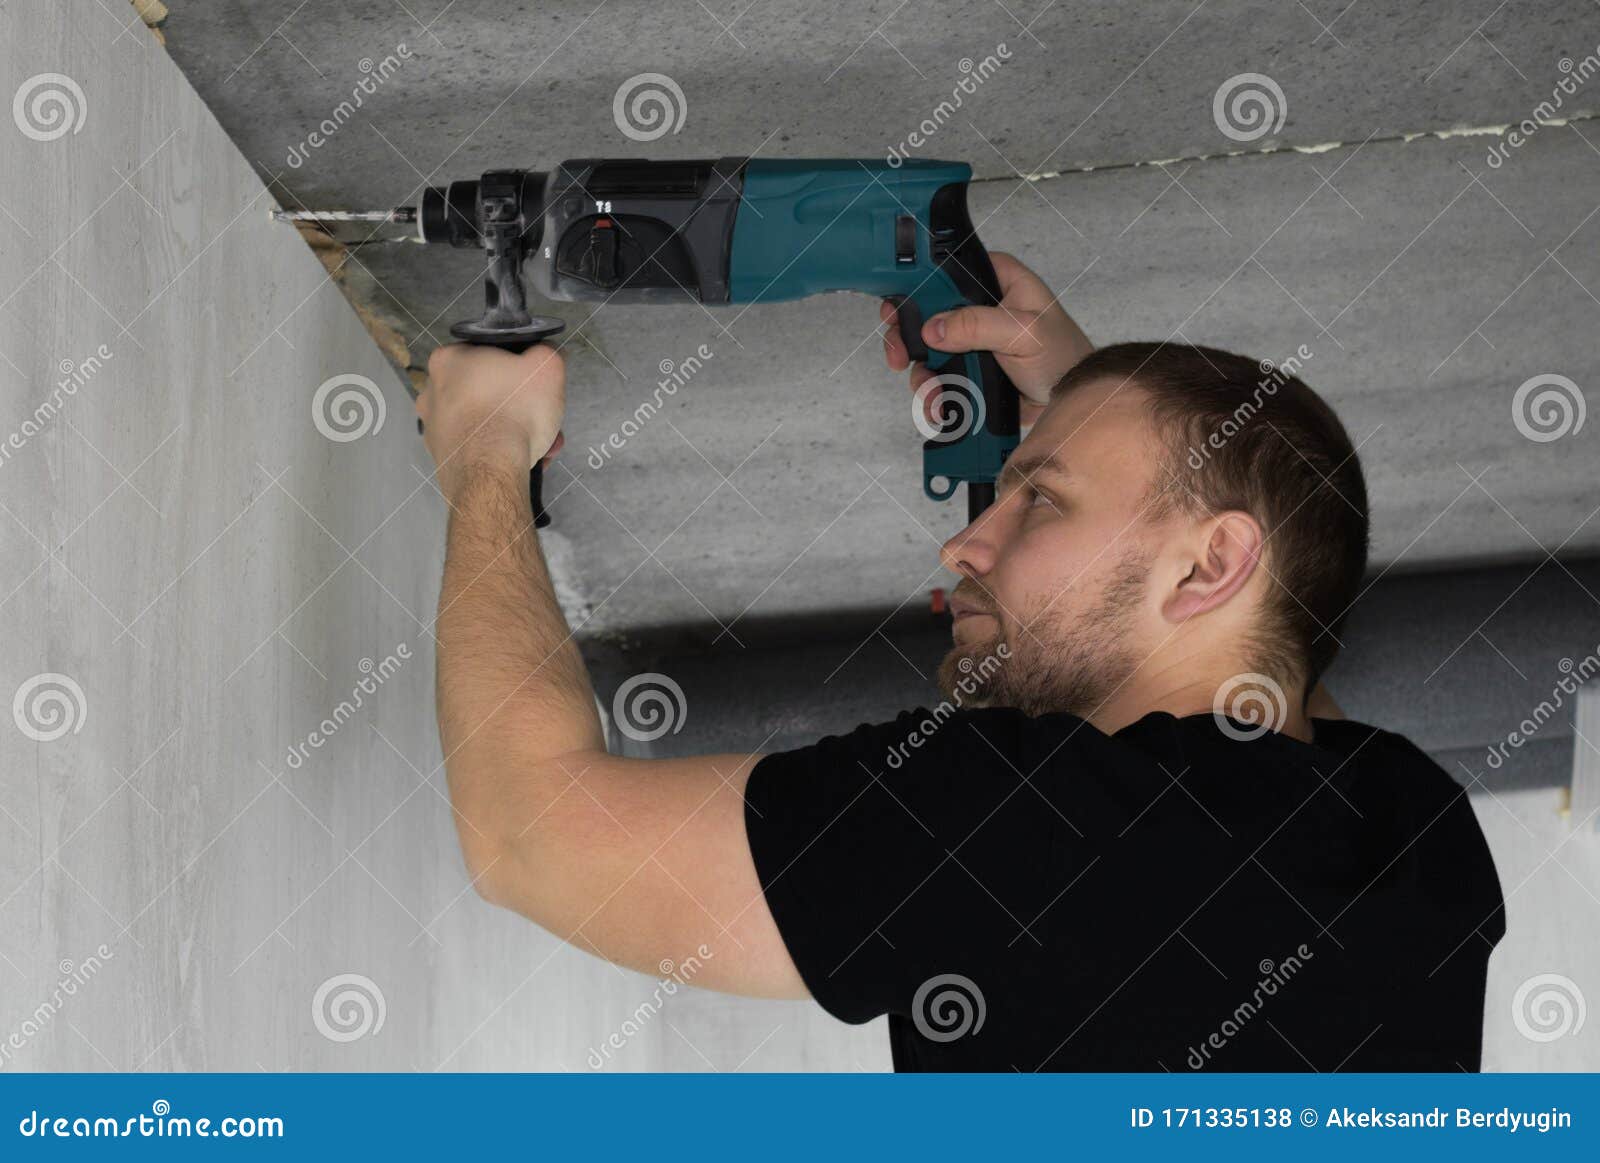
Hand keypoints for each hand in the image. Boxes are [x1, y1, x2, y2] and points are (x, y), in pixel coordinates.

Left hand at [417, 343, 564, 501]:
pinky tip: (522, 461)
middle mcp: (432, 391)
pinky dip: (499, 453)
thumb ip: (545, 351)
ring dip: (515, 432)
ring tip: (541, 445)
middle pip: (488, 393)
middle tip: (542, 419)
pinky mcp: (442, 458)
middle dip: (520, 407)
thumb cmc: (513, 410)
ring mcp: (433, 427)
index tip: (534, 386)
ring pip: (484, 423)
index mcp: (448, 359)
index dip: (518, 370)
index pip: (488, 355)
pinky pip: (478, 449)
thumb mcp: (546, 365)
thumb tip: (542, 354)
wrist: (490, 470)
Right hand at [880, 251, 1092, 426]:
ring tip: (932, 395)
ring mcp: (971, 339)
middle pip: (925, 312)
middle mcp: (979, 305)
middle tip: (899, 357)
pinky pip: (939, 377)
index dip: (916, 287)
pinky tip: (940, 407)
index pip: (945, 271)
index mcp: (996, 279)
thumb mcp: (1024, 333)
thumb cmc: (1064, 358)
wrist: (1071, 400)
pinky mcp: (969, 368)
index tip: (896, 310)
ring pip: (926, 350)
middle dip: (906, 338)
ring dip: (921, 375)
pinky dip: (933, 393)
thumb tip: (934, 327)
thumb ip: (978, 325)